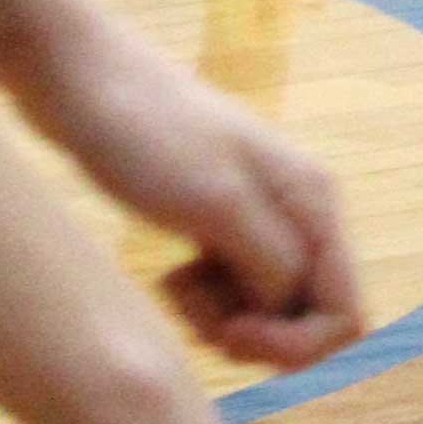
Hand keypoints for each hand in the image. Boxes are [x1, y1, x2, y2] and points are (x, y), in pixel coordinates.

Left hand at [12, 5, 367, 367]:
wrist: (78, 77)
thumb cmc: (142, 131)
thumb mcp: (213, 203)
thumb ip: (270, 262)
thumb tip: (294, 310)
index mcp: (313, 203)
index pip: (344, 313)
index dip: (293, 346)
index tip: (228, 332)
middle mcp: (297, 210)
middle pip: (307, 316)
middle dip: (256, 337)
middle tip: (195, 314)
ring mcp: (258, 213)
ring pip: (267, 307)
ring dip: (224, 319)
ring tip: (174, 287)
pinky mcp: (217, 219)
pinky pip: (233, 288)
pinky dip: (204, 300)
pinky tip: (169, 277)